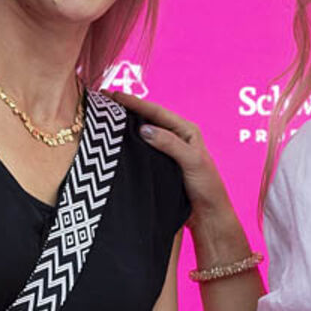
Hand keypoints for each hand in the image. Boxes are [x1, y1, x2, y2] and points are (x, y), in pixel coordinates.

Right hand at [110, 93, 233, 221]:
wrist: (207, 215)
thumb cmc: (206, 187)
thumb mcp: (191, 161)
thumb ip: (170, 144)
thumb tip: (144, 128)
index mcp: (187, 131)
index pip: (157, 112)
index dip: (135, 103)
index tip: (114, 95)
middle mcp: (177, 137)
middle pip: (148, 118)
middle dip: (127, 108)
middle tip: (104, 99)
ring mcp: (167, 151)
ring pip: (143, 133)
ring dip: (126, 125)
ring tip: (105, 116)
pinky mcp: (160, 165)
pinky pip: (142, 149)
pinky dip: (129, 143)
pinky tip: (115, 141)